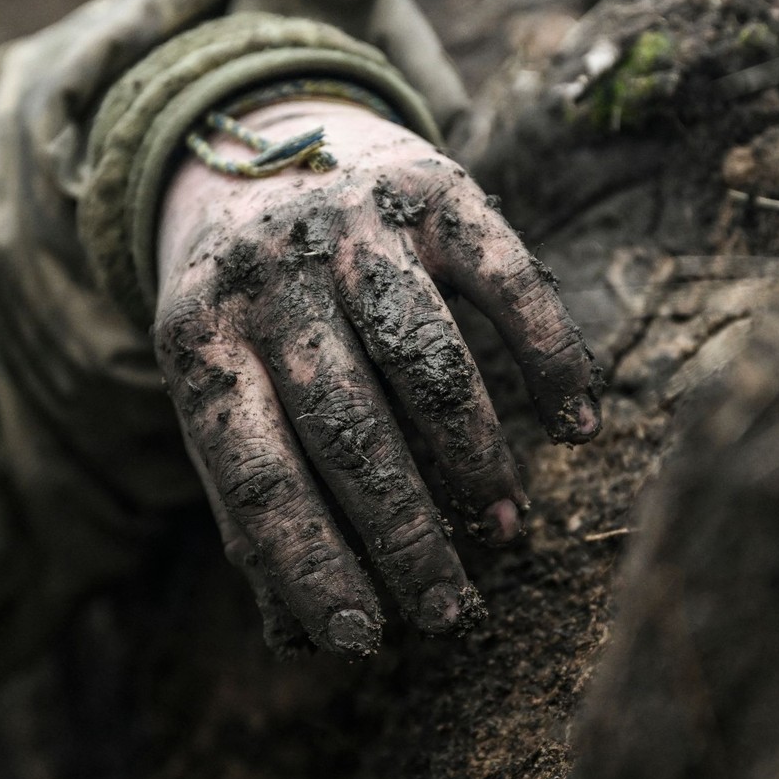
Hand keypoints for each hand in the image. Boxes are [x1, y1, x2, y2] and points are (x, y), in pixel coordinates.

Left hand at [155, 101, 601, 655]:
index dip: (310, 561)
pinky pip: (508, 281)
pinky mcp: (434, 188)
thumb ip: (245, 496)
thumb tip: (298, 634)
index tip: (363, 638)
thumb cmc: (245, 306)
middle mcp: (271, 275)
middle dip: (406, 533)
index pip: (255, 471)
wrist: (261, 140)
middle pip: (347, 426)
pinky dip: (552, 358)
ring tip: (504, 532)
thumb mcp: (216, 383)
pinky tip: (580, 427)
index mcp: (197, 335)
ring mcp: (354, 223)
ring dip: (476, 460)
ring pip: (427, 361)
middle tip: (451, 611)